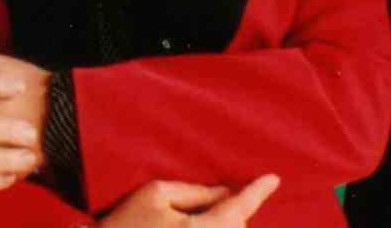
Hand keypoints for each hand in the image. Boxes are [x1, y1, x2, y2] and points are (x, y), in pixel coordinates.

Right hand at [97, 175, 279, 226]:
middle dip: (232, 214)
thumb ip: (194, 192)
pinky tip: (194, 225)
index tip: (273, 179)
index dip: (257, 193)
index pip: (238, 209)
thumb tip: (226, 193)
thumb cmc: (128, 223)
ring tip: (189, 221)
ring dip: (223, 225)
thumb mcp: (156, 195)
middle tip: (210, 204)